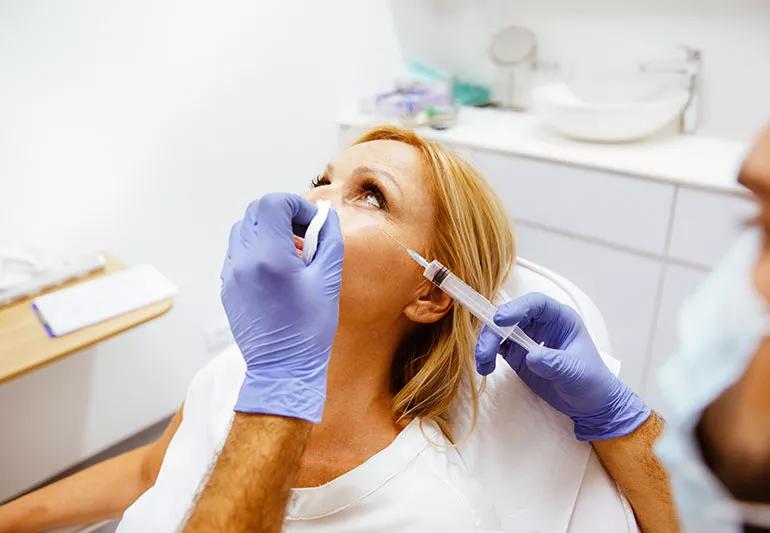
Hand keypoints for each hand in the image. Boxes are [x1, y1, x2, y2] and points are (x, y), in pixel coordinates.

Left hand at [221, 193, 343, 422]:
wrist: (282, 369)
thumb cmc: (309, 329)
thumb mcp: (328, 280)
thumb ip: (329, 240)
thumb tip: (325, 217)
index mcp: (269, 256)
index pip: (272, 203)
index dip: (296, 205)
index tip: (312, 223)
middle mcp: (243, 261)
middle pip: (255, 212)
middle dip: (282, 215)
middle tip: (304, 236)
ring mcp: (231, 275)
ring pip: (243, 231)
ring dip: (268, 231)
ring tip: (291, 255)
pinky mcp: (227, 288)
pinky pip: (237, 253)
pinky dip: (257, 250)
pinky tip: (277, 271)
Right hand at [475, 292, 649, 440]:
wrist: (590, 404)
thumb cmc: (591, 381)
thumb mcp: (576, 372)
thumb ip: (554, 363)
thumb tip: (531, 356)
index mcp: (560, 318)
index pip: (536, 304)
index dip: (517, 308)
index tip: (500, 320)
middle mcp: (541, 323)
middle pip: (511, 317)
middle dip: (494, 331)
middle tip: (485, 352)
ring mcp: (528, 338)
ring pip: (500, 332)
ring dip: (487, 344)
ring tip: (483, 365)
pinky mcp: (518, 355)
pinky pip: (498, 348)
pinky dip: (488, 356)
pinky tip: (485, 368)